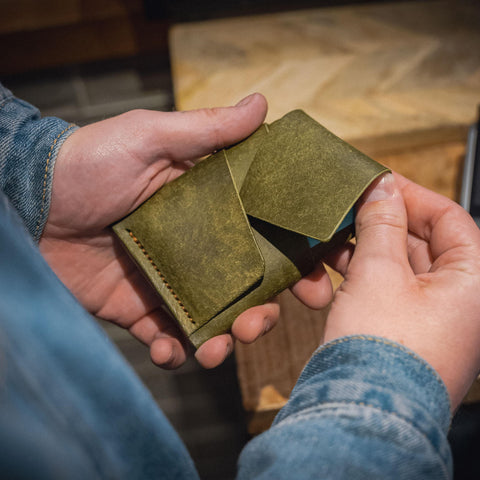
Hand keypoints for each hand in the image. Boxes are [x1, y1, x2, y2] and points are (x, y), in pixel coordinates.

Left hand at [40, 93, 283, 368]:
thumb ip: (207, 129)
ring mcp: (170, 280)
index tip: (322, 277)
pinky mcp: (138, 306)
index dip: (298, 257)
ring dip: (225, 340)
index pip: (266, 235)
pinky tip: (173, 350)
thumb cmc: (89, 161)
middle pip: (247, 286)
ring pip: (214, 318)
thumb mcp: (150, 137)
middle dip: (265, 311)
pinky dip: (174, 352)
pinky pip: (166, 337)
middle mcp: (198, 248)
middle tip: (263, 323)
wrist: (28, 202)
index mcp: (210, 209)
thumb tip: (262, 104)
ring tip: (220, 348)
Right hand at [296, 172, 479, 409]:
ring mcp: (430, 319)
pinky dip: (360, 276)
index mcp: (473, 282)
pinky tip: (332, 269)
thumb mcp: (379, 271)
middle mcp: (460, 301)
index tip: (379, 182)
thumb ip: (381, 223)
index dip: (411, 195)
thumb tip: (381, 188)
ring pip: (398, 267)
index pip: (449, 219)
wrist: (360, 414)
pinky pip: (384, 291)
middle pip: (421, 243)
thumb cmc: (383, 349)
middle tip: (349, 208)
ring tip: (332, 239)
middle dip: (380, 223)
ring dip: (364, 250)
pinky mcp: (401, 332)